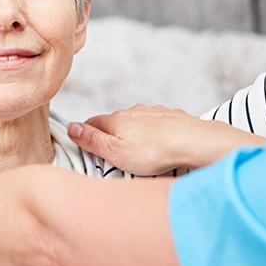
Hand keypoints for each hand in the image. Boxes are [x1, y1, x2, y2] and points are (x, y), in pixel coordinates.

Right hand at [68, 104, 265, 174]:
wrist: (194, 142)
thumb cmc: (154, 152)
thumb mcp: (114, 151)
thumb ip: (92, 140)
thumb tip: (71, 127)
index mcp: (116, 119)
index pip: (92, 123)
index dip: (85, 134)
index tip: (83, 145)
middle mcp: (135, 111)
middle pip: (115, 122)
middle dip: (111, 135)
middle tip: (110, 155)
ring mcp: (155, 113)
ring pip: (137, 123)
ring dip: (134, 135)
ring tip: (136, 154)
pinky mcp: (173, 118)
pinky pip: (158, 126)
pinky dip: (154, 135)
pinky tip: (159, 147)